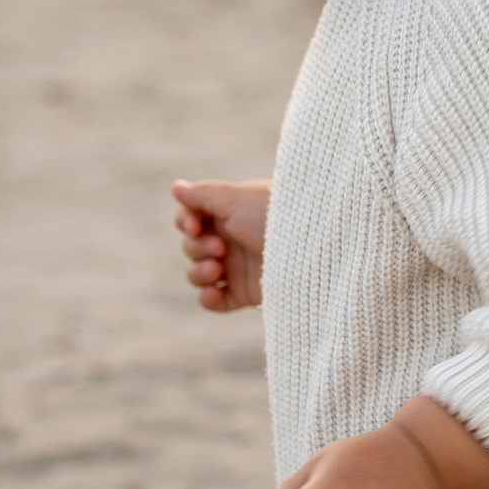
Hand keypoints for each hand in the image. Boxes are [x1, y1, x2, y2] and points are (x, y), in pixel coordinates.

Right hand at [172, 179, 269, 311]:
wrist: (312, 248)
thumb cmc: (275, 216)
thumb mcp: (236, 199)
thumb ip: (203, 195)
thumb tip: (176, 187)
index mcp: (229, 213)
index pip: (191, 218)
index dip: (186, 222)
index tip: (195, 225)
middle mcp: (231, 239)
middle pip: (191, 247)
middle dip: (197, 248)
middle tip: (220, 248)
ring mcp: (237, 267)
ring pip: (198, 274)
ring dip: (198, 272)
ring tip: (217, 269)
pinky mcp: (246, 293)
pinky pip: (216, 301)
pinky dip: (209, 299)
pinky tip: (214, 292)